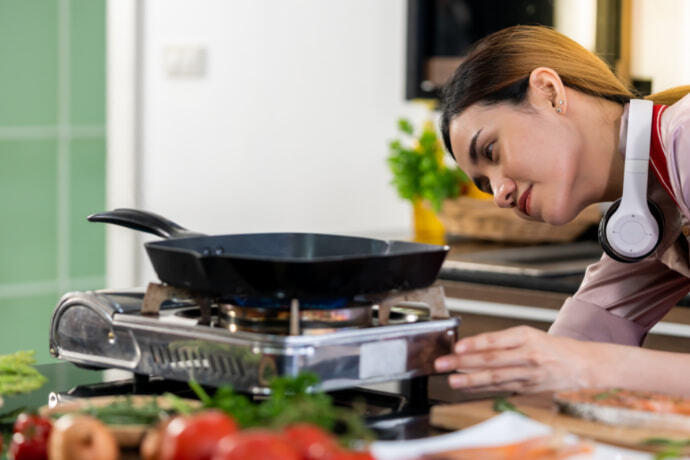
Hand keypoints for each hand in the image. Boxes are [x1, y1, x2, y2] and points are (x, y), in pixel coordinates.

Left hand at [434, 326, 597, 392]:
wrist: (582, 365)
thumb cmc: (552, 348)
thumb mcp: (528, 336)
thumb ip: (500, 342)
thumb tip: (469, 347)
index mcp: (526, 336)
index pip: (495, 341)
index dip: (474, 344)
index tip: (457, 347)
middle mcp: (527, 355)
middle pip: (491, 360)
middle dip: (463, 362)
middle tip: (443, 363)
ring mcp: (528, 374)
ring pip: (495, 377)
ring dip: (470, 380)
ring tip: (452, 380)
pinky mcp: (528, 388)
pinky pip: (501, 388)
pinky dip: (482, 389)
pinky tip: (467, 388)